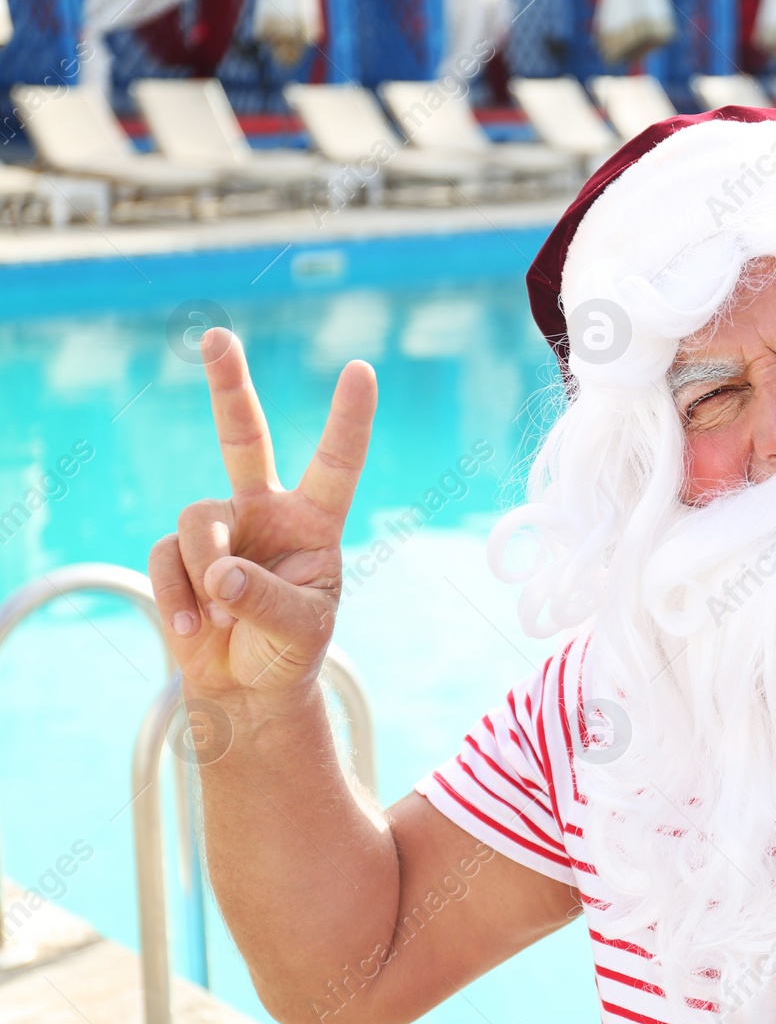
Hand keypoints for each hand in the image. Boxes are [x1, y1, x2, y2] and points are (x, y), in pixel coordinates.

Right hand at [148, 328, 376, 698]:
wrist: (247, 686)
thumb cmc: (290, 649)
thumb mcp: (301, 630)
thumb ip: (268, 600)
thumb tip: (219, 572)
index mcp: (315, 521)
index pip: (336, 462)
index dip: (348, 418)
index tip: (361, 369)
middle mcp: (267, 511)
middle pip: (243, 437)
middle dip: (228, 387)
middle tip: (217, 337)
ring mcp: (220, 528)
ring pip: (198, 520)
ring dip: (206, 571)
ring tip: (223, 616)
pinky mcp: (177, 554)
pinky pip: (165, 559)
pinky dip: (177, 598)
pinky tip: (192, 631)